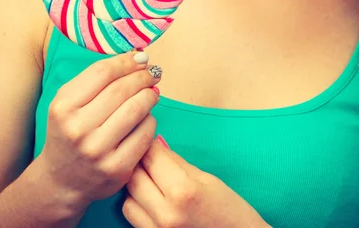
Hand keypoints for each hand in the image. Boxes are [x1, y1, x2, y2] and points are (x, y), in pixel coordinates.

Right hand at [35, 51, 161, 214]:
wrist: (60, 180)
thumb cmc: (69, 131)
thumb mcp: (68, 102)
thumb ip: (96, 79)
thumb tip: (137, 58)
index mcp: (64, 107)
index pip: (102, 72)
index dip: (126, 61)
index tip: (140, 57)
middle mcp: (79, 128)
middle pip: (122, 89)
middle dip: (143, 76)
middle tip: (153, 72)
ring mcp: (98, 151)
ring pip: (136, 109)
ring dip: (150, 95)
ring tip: (152, 91)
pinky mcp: (117, 169)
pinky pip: (145, 133)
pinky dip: (150, 120)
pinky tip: (147, 116)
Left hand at [123, 138, 270, 227]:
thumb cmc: (230, 212)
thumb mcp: (207, 179)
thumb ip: (177, 163)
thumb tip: (155, 146)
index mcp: (183, 192)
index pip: (152, 157)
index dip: (150, 144)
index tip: (150, 139)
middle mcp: (166, 214)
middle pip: (135, 177)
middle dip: (140, 162)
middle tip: (148, 156)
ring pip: (128, 200)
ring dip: (135, 186)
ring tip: (150, 180)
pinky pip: (134, 219)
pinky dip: (138, 206)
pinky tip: (151, 199)